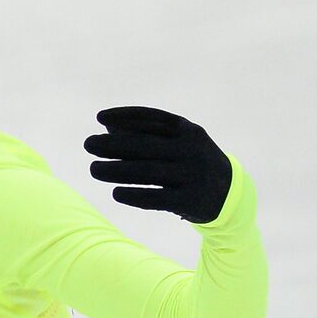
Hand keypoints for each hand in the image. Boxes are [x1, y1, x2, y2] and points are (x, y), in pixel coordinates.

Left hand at [83, 106, 232, 223]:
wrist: (228, 194)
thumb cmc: (189, 162)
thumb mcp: (176, 144)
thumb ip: (145, 135)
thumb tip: (107, 128)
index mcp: (188, 131)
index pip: (153, 119)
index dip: (125, 116)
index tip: (99, 117)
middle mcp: (191, 151)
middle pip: (146, 146)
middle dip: (113, 145)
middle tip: (87, 144)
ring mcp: (192, 176)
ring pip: (148, 172)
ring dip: (116, 171)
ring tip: (93, 169)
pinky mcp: (190, 200)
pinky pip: (157, 198)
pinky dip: (135, 195)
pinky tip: (115, 192)